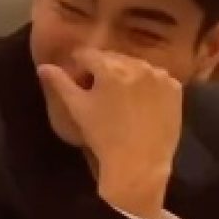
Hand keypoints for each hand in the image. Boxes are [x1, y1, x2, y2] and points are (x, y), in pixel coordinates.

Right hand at [37, 49, 182, 218]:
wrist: (139, 164)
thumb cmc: (103, 137)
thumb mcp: (78, 110)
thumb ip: (61, 84)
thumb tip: (43, 67)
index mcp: (110, 68)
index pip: (88, 54)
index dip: (79, 67)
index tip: (79, 81)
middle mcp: (137, 65)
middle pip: (114, 58)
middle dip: (104, 70)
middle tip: (100, 93)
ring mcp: (159, 75)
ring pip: (136, 67)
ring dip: (127, 76)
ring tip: (122, 100)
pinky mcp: (175, 88)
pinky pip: (157, 79)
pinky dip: (148, 87)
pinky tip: (142, 106)